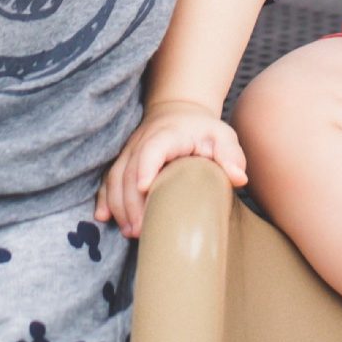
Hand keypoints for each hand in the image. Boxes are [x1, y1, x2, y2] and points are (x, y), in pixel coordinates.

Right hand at [98, 98, 246, 237]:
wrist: (178, 110)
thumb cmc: (203, 129)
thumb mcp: (222, 136)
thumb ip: (231, 155)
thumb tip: (238, 178)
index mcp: (167, 135)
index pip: (152, 149)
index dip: (146, 167)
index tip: (144, 188)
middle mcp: (142, 142)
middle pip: (129, 170)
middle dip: (131, 201)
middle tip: (140, 230)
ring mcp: (129, 151)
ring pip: (115, 177)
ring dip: (118, 204)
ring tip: (129, 231)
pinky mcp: (123, 161)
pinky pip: (108, 179)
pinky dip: (104, 198)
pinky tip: (103, 217)